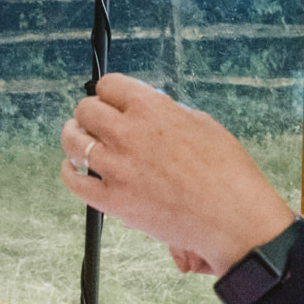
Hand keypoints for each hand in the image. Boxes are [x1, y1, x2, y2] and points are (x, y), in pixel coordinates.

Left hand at [59, 73, 295, 275]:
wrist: (233, 218)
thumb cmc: (226, 172)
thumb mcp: (201, 123)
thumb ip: (167, 112)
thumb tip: (147, 109)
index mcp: (151, 108)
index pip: (108, 85)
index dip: (108, 92)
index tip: (109, 100)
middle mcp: (128, 133)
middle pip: (85, 110)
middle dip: (89, 113)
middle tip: (94, 122)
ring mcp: (117, 168)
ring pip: (73, 141)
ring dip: (73, 137)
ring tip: (77, 139)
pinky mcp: (113, 200)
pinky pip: (74, 181)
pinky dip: (69, 172)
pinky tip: (73, 168)